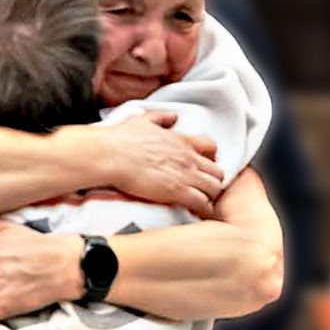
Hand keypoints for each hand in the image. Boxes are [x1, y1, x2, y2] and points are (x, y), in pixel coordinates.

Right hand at [97, 111, 223, 213]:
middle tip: (203, 189)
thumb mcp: (144, 120)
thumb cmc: (122, 139)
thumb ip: (161, 118)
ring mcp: (185, 175)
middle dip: (213, 181)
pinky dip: (203, 209)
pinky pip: (202, 203)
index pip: (211, 147)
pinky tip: (195, 212)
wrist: (111, 155)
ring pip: (215, 189)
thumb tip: (173, 117)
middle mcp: (188, 157)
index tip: (203, 167)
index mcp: (181, 140)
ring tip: (200, 203)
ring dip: (209, 197)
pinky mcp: (177, 192)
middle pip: (218, 171)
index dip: (210, 158)